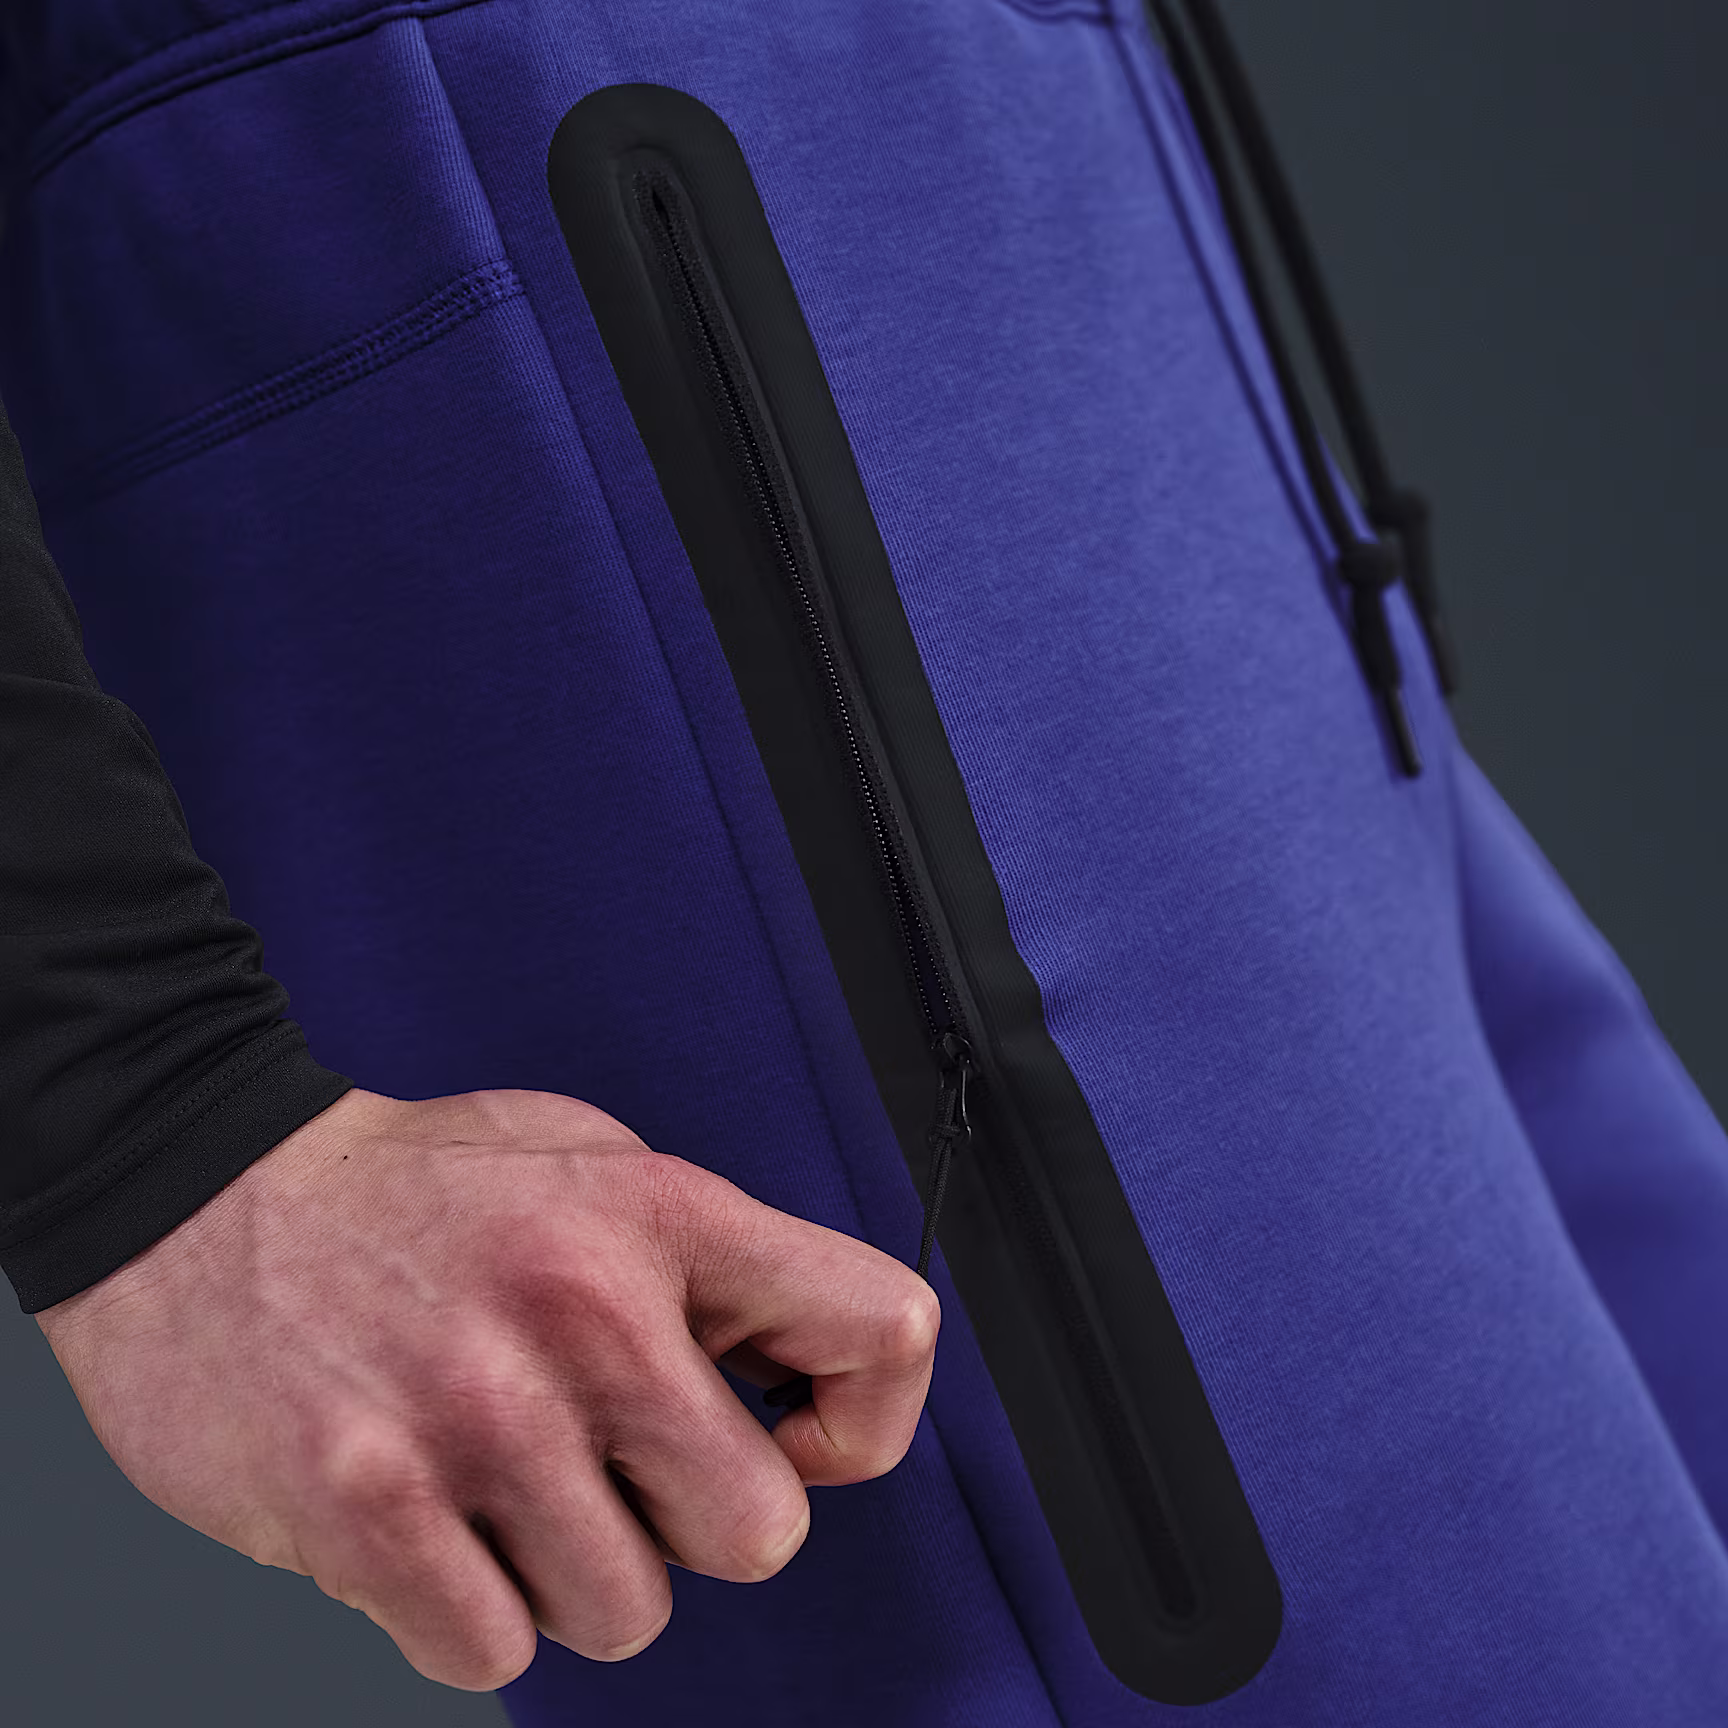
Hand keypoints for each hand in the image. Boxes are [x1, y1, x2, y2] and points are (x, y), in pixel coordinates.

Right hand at [36, 1086, 938, 1688]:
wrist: (200, 1191)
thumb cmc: (414, 1188)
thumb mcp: (592, 1162)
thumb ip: (704, 1259)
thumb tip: (795, 1380)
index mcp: (660, 1216)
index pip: (882, 1329)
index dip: (871, 1418)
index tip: (808, 1437)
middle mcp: (585, 1316)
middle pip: (758, 1532)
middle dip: (694, 1518)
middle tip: (617, 1463)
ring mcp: (476, 1420)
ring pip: (626, 1611)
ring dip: (574, 1569)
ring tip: (504, 1478)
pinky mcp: (366, 1510)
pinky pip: (494, 1652)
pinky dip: (472, 1610)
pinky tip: (434, 1520)